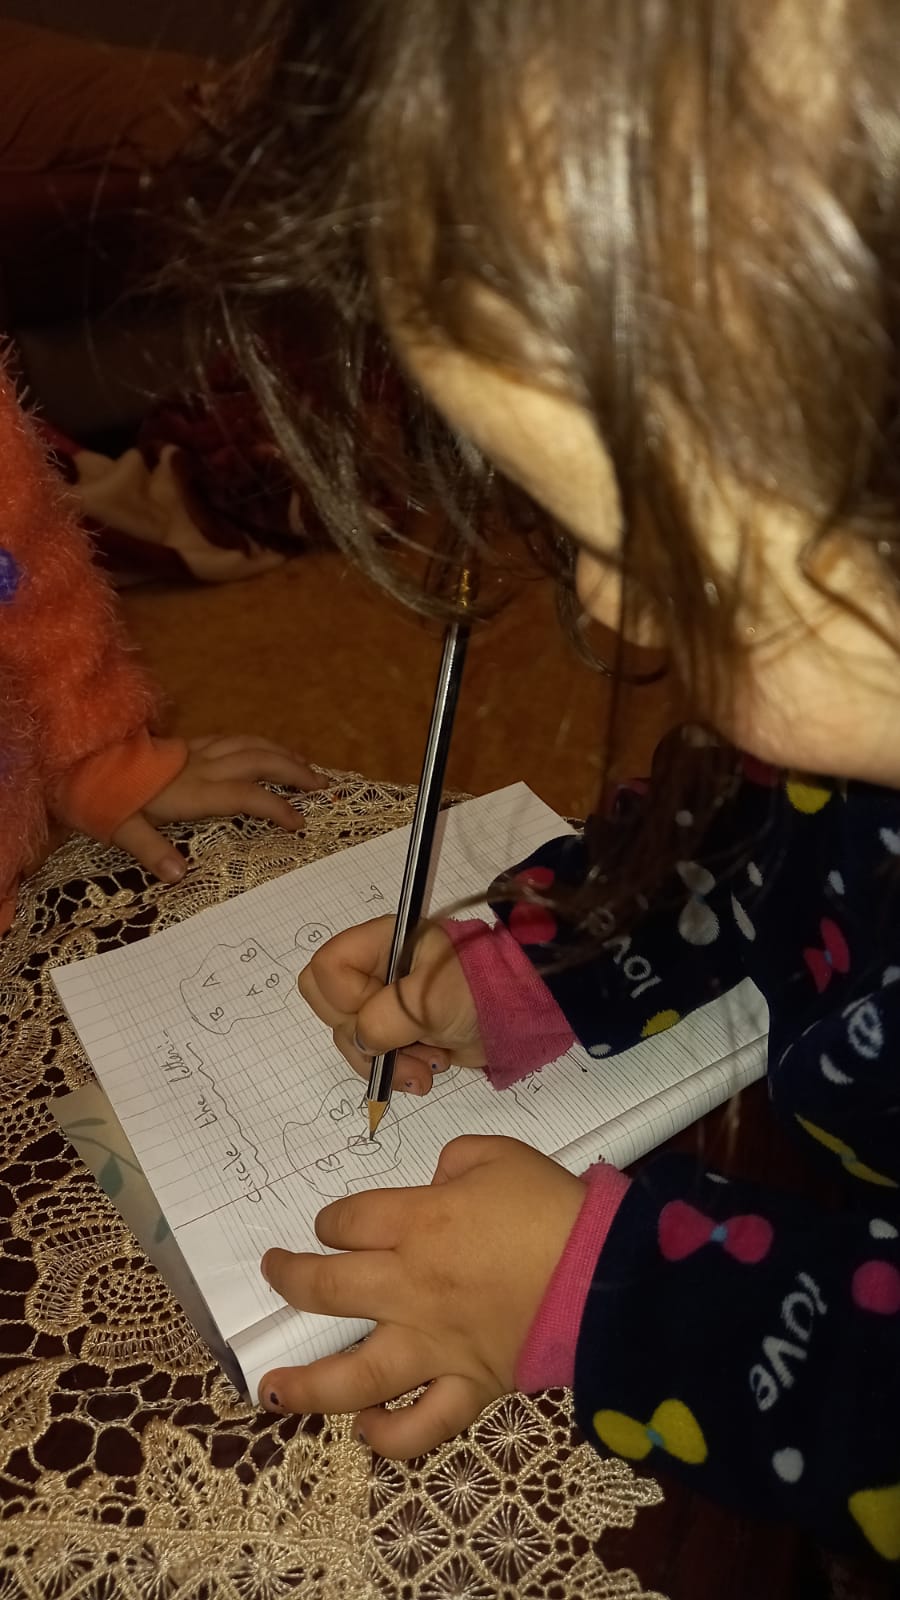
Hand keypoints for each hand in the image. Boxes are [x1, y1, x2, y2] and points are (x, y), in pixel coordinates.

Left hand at [111, 735, 324, 883]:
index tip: (300, 823)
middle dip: (295, 772)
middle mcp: (201, 766)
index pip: (247, 795)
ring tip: (306, 767)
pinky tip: (267, 751)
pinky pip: (234, 739)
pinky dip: (259, 744)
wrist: (79, 755)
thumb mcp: (119, 828)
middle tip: (324, 787)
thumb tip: (179, 875)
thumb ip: (150, 850)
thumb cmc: (99, 796)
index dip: (277, 807)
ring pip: (250, 744)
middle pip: (259, 760)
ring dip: (283, 754)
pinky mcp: (187, 745)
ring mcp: (195, 752)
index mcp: (191, 790)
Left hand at [259, 1135, 585, 1456]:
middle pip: (327, 1287)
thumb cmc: (552, 1205)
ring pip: (354, 1375)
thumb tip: (435, 1184)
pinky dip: (390, 1437)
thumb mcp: (498, 1155)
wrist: (607, 1272)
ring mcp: (435, 1345)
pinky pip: (422, 1425)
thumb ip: (452, 1163)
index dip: (333, 1219)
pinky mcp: (469, 1386)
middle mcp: (410, 1287)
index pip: (347, 1221)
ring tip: (272, 1391)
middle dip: (291, 1278)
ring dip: (306, 1386)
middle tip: (276, 1272)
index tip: (335, 1222)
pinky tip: (366, 1431)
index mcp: (417, 1223)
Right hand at [298, 914, 485, 1094]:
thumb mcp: (429, 1001)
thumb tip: (361, 1042)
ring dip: (386, 1061)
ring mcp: (385, 1004)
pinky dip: (397, 1071)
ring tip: (427, 1065)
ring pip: (353, 1040)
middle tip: (399, 1046)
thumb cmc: (477, 992)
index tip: (383, 1011)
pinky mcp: (398, 1033)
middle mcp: (376, 971)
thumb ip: (383, 1020)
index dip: (346, 997)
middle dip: (365, 1039)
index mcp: (381, 943)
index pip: (328, 967)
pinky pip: (374, 1058)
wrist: (520, 1015)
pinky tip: (426, 1072)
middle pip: (332, 1008)